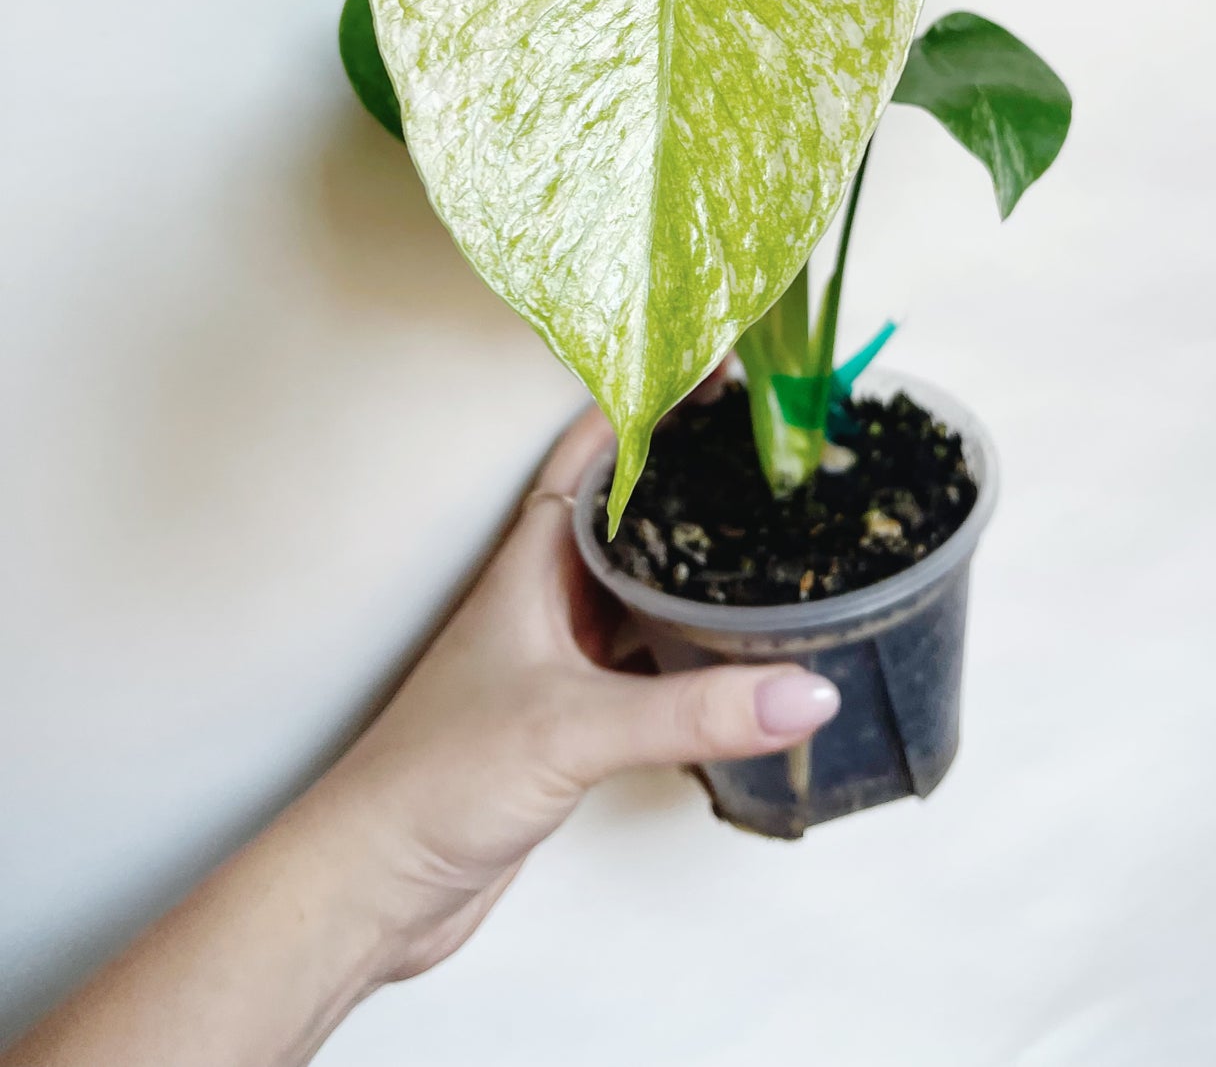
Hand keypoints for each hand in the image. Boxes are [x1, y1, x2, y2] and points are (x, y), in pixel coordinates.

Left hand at [304, 406, 840, 981]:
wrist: (375, 883)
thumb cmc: (433, 780)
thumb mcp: (573, 727)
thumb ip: (693, 710)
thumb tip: (803, 691)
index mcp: (531, 566)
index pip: (594, 454)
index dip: (647, 404)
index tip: (713, 369)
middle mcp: (543, 599)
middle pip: (624, 513)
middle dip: (685, 475)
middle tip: (759, 447)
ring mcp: (555, 658)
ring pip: (636, 587)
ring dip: (689, 562)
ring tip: (762, 534)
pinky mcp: (569, 719)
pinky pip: (642, 660)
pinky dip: (688, 648)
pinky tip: (731, 655)